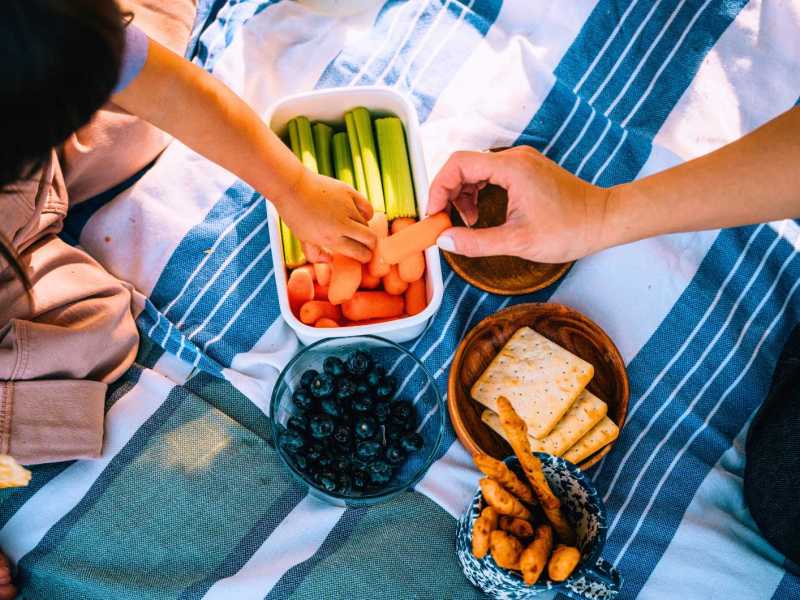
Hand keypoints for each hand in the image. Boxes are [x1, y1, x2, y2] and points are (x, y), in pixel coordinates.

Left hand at [275, 170, 375, 262]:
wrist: (291, 186)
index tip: (363, 256)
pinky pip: (367, 207)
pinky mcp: (349, 192)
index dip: (364, 257)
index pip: (360, 253)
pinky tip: (360, 215)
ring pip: (367, 223)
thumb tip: (331, 260)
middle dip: (372, 246)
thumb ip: (316, 255)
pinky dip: (366, 213)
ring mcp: (346, 207)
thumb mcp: (302, 239)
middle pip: (370, 239)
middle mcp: (341, 224)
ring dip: (364, 229)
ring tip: (356, 229)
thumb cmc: (295, 214)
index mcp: (330, 239)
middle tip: (367, 246)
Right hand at [427, 147, 611, 262]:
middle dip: (449, 193)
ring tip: (467, 222)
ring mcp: (522, 162)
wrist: (604, 220)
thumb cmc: (569, 230)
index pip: (458, 164)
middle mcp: (515, 158)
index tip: (434, 214)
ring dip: (463, 194)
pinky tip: (481, 214)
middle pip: (464, 165)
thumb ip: (477, 242)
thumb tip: (445, 241)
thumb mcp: (518, 242)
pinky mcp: (527, 170)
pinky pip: (491, 174)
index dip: (438, 188)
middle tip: (446, 222)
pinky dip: (478, 191)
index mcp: (511, 168)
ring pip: (476, 169)